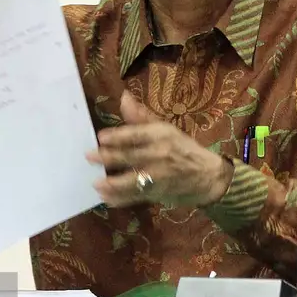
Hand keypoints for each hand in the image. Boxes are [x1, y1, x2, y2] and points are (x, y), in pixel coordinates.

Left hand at [87, 93, 232, 207]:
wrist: (208, 176)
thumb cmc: (183, 149)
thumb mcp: (166, 129)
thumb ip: (141, 117)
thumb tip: (123, 97)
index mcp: (162, 135)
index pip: (136, 134)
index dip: (117, 136)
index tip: (101, 137)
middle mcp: (160, 155)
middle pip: (130, 156)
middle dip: (107, 157)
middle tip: (88, 157)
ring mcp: (159, 176)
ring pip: (132, 180)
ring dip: (112, 183)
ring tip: (96, 183)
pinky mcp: (157, 193)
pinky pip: (135, 197)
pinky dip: (120, 199)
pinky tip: (107, 198)